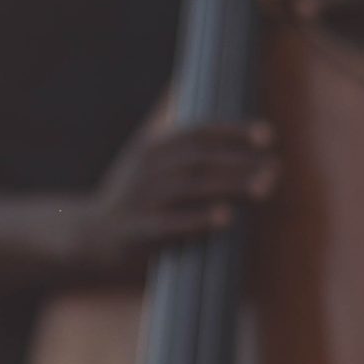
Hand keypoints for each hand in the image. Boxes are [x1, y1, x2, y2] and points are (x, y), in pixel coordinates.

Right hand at [77, 121, 278, 281]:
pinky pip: (171, 224)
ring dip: (229, 186)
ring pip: (190, 187)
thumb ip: (186, 148)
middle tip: (275, 168)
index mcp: (154, 148)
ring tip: (263, 189)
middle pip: (200, 159)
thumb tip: (228, 129)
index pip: (198, 132)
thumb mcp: (151, 163)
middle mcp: (147, 169)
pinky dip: (199, 220)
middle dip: (240, 162)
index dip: (233, 131)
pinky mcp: (137, 231)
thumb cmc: (134, 199)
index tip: (267, 135)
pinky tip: (226, 219)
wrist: (88, 235)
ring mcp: (141, 199)